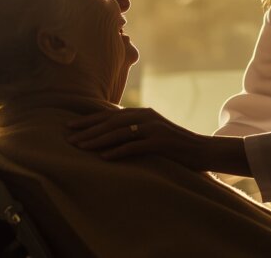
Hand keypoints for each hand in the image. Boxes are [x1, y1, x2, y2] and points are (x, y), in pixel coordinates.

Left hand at [67, 107, 213, 169]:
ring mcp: (153, 128)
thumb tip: (111, 134)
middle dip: (88, 130)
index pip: (110, 115)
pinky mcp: (160, 143)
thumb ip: (135, 129)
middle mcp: (146, 117)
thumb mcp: (153, 132)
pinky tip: (103, 158)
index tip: (70, 126)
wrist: (201, 150)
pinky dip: (117, 151)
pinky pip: (134, 146)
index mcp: (143, 113)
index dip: (89, 120)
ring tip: (80, 148)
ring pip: (119, 133)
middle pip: (111, 122)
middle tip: (69, 138)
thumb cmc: (175, 145)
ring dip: (97, 141)